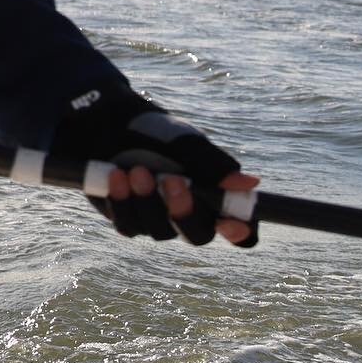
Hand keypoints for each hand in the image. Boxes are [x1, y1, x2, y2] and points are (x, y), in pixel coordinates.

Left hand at [52, 87, 257, 245]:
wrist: (111, 125)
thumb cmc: (159, 134)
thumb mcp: (188, 145)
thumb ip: (215, 166)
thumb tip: (250, 183)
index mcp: (217, 200)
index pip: (241, 231)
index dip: (239, 232)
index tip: (226, 221)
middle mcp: (193, 217)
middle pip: (198, 237)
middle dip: (184, 212)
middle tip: (171, 180)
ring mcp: (161, 223)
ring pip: (160, 232)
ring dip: (148, 201)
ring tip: (137, 170)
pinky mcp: (130, 221)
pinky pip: (129, 225)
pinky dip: (123, 200)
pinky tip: (117, 175)